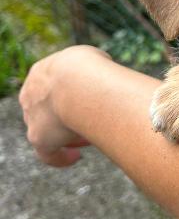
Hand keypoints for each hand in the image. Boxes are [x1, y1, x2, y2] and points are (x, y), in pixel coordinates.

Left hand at [19, 46, 109, 166]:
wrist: (78, 81)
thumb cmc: (92, 68)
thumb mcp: (93, 60)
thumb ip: (94, 70)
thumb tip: (106, 77)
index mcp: (41, 74)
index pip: (49, 88)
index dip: (68, 96)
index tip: (84, 102)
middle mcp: (31, 96)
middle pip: (46, 111)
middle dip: (66, 117)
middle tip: (87, 120)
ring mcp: (32, 117)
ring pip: (47, 131)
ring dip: (66, 136)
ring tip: (89, 139)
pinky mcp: (39, 138)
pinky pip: (47, 153)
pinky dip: (61, 157)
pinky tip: (75, 157)